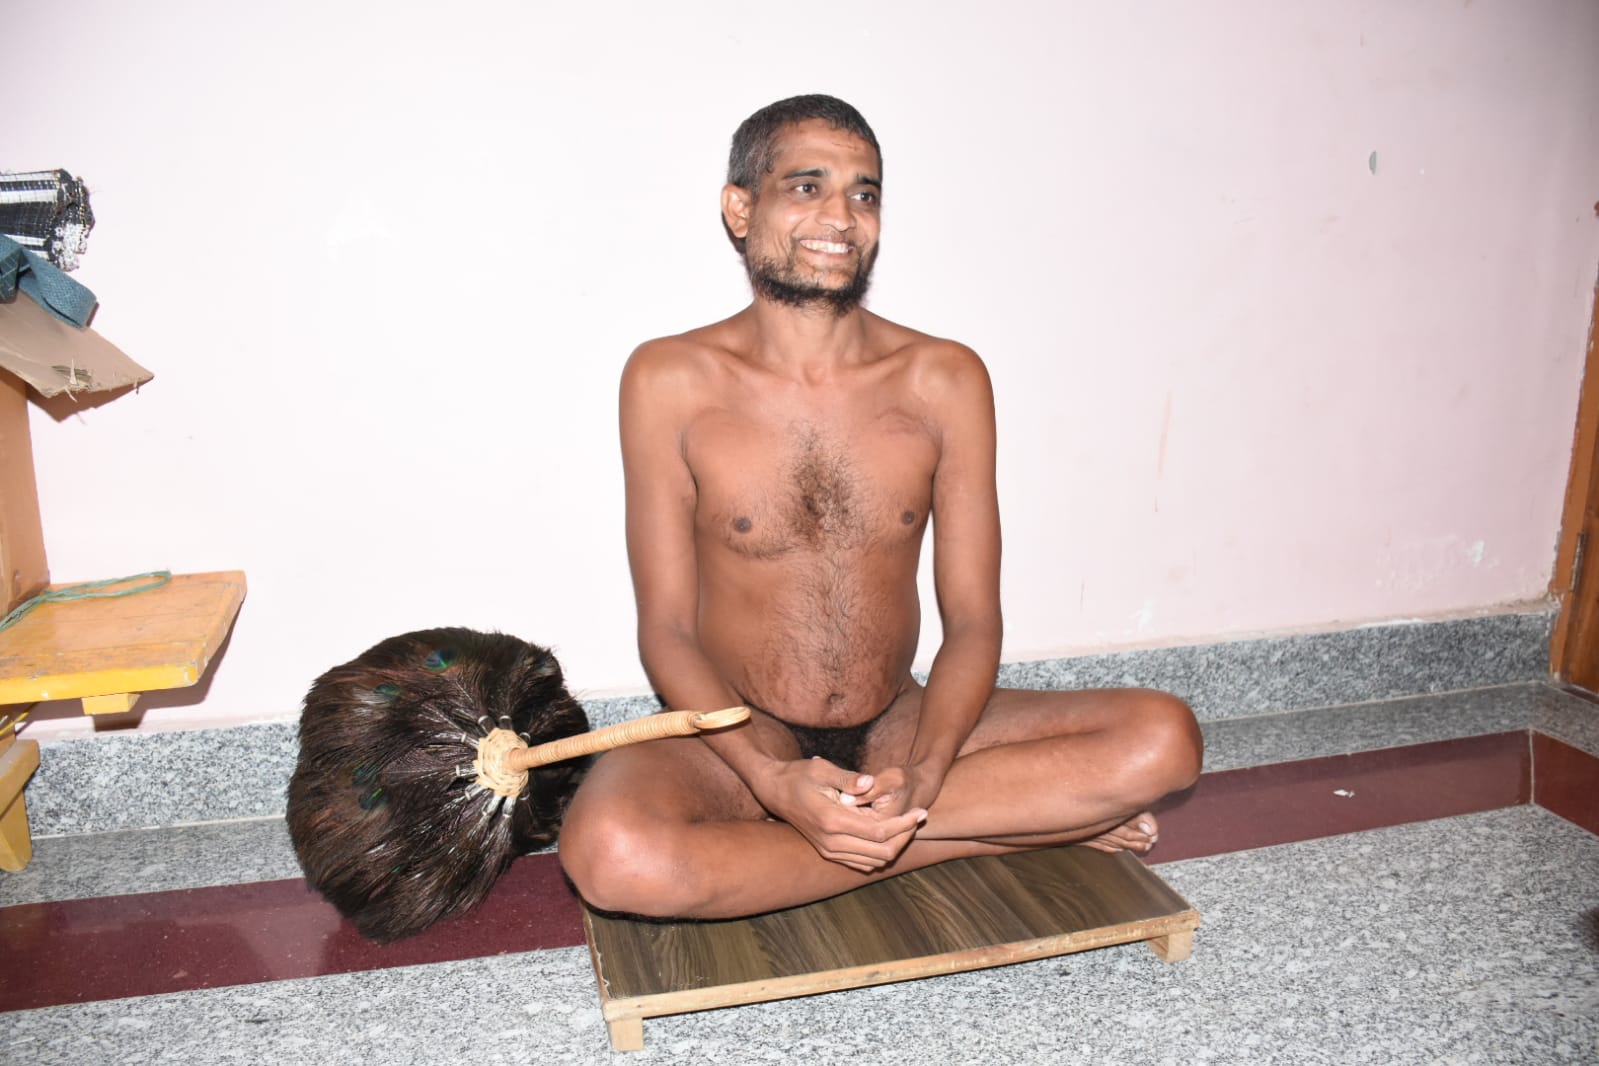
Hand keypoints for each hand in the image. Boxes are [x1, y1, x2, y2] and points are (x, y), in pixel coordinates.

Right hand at [756, 758, 926, 872]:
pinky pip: (862, 863)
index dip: (905, 824)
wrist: (774, 790)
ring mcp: (829, 851)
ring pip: (874, 861)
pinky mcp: (828, 852)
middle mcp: (831, 842)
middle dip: (904, 836)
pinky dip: (879, 852)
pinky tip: (887, 832)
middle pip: (881, 852)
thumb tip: (871, 782)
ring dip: (894, 846)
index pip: (880, 832)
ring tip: (906, 824)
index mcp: (833, 821)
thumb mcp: (822, 769)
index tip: (920, 811)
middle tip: (917, 817)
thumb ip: (849, 779)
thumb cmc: (799, 775)